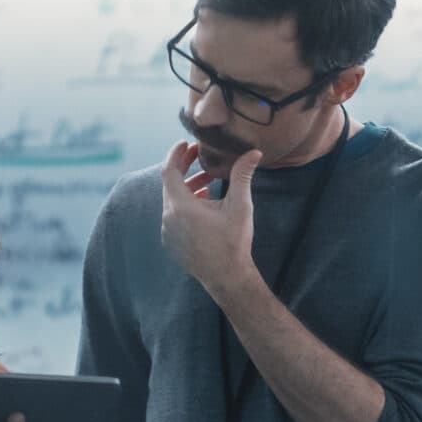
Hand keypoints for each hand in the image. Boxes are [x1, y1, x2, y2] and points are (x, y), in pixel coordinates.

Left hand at [159, 140, 262, 299]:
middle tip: (198, 156)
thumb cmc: (234, 241)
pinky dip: (185, 206)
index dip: (176, 154)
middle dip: (185, 168)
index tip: (185, 143)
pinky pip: (173, 216)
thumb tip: (254, 152)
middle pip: (170, 185)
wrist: (228, 277)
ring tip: (208, 183)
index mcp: (180, 206)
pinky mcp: (171, 242)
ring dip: (188, 188)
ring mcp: (167, 232)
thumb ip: (242, 175)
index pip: (169, 170)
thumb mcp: (240, 206)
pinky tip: (203, 205)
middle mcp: (168, 217)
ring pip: (172, 201)